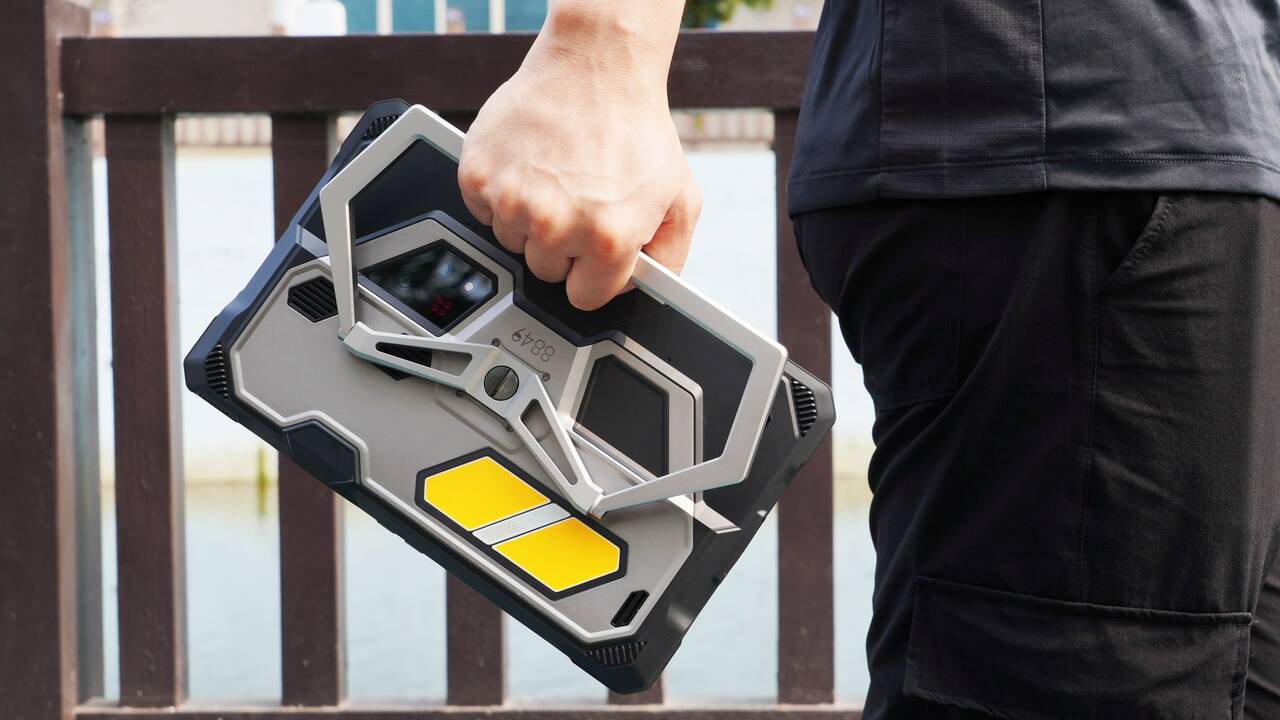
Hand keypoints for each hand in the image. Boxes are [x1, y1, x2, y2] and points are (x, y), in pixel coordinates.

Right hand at [458, 2, 698, 310]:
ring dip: (530, 220)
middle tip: (579, 202)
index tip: (594, 252)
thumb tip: (650, 290)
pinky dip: (501, 194)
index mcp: (608, 238)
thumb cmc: (637, 129)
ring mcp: (512, 200)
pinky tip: (530, 166)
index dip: (593, 274)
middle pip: (545, 271)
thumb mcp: (680, 200)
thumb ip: (669, 258)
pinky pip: (483, 211)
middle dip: (563, 245)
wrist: (596, 67)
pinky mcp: (478, 176)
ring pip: (512, 242)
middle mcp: (556, 225)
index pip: (585, 298)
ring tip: (557, 178)